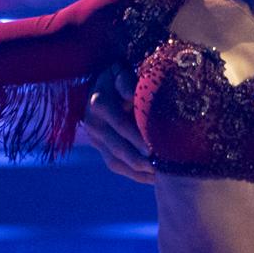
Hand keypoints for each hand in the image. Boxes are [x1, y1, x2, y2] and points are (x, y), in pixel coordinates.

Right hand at [76, 66, 154, 182]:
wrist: (105, 82)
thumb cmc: (122, 75)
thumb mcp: (123, 73)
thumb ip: (127, 82)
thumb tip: (130, 97)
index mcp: (99, 102)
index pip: (119, 124)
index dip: (136, 137)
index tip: (153, 148)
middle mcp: (93, 123)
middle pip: (117, 147)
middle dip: (139, 159)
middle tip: (160, 168)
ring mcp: (94, 138)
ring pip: (115, 161)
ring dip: (138, 171)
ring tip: (160, 177)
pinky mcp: (99, 147)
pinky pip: (115, 165)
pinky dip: (135, 174)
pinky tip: (153, 179)